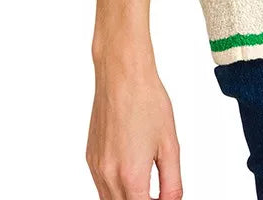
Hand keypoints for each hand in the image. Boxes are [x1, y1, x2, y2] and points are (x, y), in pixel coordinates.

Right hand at [87, 54, 182, 198]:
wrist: (122, 75)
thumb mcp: (170, 144)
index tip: (164, 199)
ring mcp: (96, 167)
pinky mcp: (90, 157)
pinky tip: (131, 171)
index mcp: (131, 175)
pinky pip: (101, 185)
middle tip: (158, 194)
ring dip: (127, 198)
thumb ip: (172, 182)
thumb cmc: (147, 101)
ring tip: (146, 186)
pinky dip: (115, 187)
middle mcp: (108, 175)